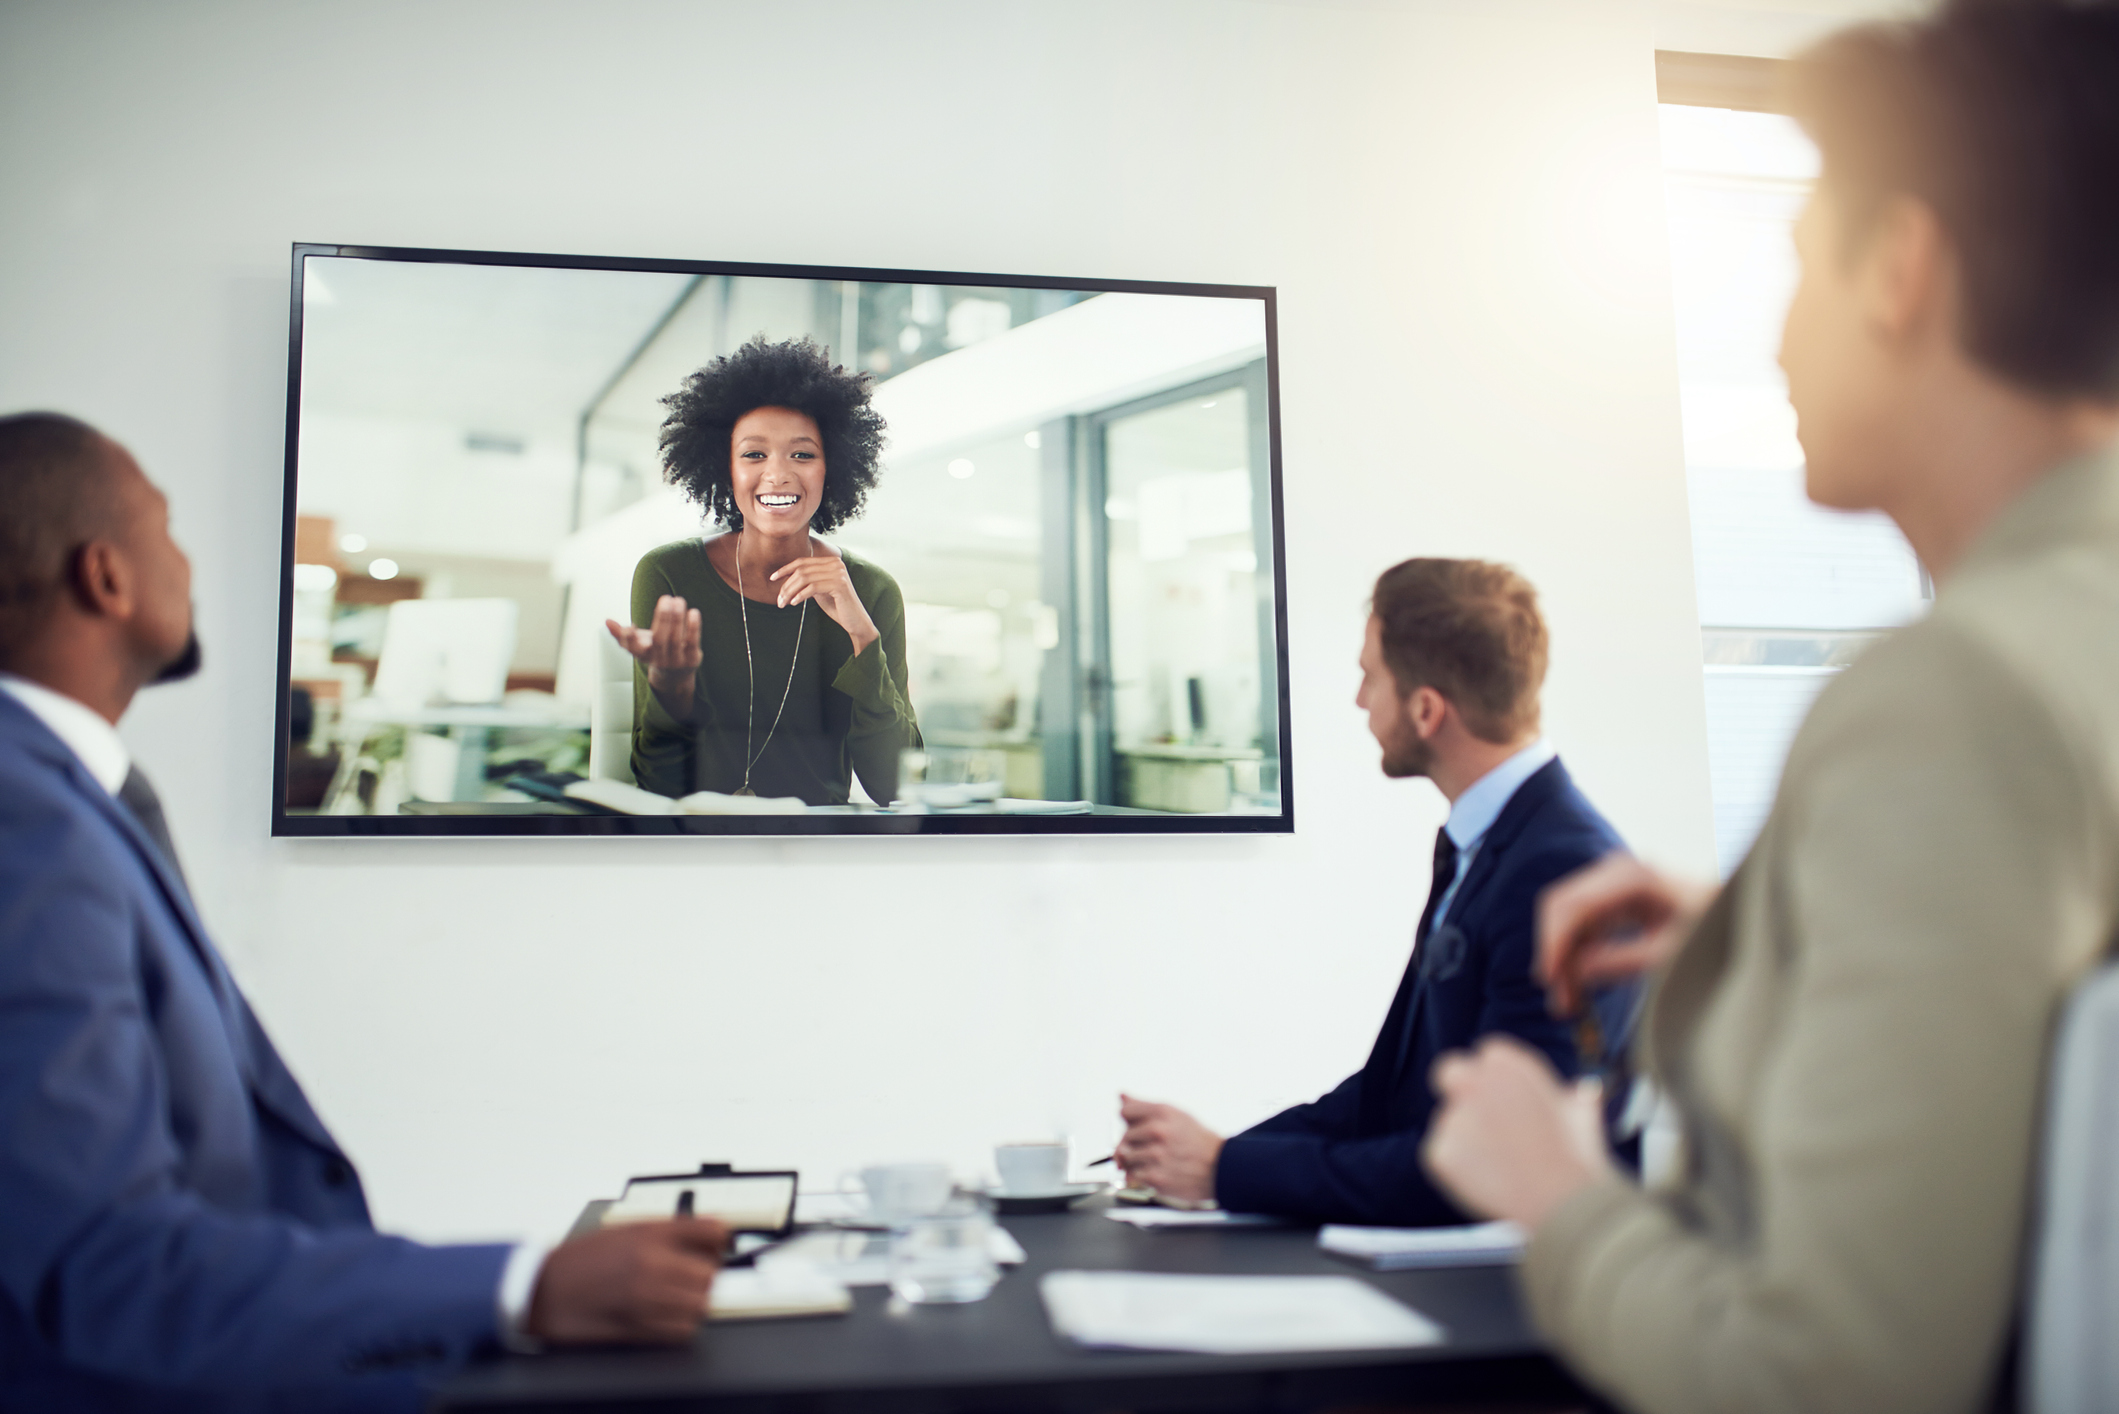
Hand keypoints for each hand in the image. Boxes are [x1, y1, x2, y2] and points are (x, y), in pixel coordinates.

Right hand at [526, 1217, 728, 1344]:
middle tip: (694, 1275)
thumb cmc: (580, 1259)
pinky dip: (682, 1325)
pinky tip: (669, 1316)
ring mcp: (646, 1297)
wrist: (544, 1288)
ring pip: (701, 1304)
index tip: (717, 1246)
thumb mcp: (626, 1229)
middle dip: (707, 1275)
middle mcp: (652, 1263)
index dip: (720, 1240)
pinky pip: (681, 1330)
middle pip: (711, 1273)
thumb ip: (667, 1229)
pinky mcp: (637, 1326)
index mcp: (650, 1234)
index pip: (712, 1232)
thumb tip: (706, 1232)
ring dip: (696, 1302)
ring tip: (680, 1297)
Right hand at [605, 595, 702, 712]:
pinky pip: (692, 642)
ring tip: (678, 599)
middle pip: (659, 640)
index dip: (629, 638)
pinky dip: (693, 627)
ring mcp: (676, 661)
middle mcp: (659, 659)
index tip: (630, 627)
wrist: (675, 675)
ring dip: (677, 619)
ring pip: (676, 639)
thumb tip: (606, 621)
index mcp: (642, 654)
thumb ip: (622, 634)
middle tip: (665, 598)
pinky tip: (693, 612)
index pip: (632, 648)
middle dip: (662, 618)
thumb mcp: (638, 644)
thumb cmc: (654, 652)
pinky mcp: (692, 659)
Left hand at [768, 556, 877, 655]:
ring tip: (783, 603)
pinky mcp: (839, 585)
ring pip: (804, 578)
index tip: (772, 578)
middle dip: (786, 585)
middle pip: (802, 570)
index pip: (803, 561)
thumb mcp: (819, 590)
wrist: (855, 621)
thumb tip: (785, 578)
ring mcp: (838, 573)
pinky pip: (812, 588)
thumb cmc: (837, 606)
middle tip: (779, 599)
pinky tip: (794, 603)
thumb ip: (807, 581)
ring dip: (790, 591)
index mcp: (831, 561)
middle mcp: (836, 563)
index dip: (785, 569)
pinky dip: (800, 595)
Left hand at [1115, 1094, 1223, 1202]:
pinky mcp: (1156, 1178)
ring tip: (1153, 1163)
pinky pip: (1132, 1176)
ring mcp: (1156, 1155)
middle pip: (1123, 1137)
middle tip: (1149, 1150)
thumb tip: (1122, 1095)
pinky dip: (1139, 1177)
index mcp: (1162, 1112)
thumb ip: (1144, 1107)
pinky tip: (1155, 1173)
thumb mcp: (1175, 1115)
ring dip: (1135, 1163)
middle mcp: (1157, 1131)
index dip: (1129, 1122)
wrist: (1221, 1168)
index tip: (1137, 1129)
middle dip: (1132, 1145)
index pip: (1125, 1112)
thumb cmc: (1198, 1142)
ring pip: (1125, 1158)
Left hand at [1423, 1037, 1610, 1229]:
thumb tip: (1584, 1091)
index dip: (1495, 1079)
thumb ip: (1573, 1096)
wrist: (1563, 1203)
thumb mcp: (1582, 1113)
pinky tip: (1489, 1182)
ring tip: (1505, 1168)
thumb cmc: (1576, 1159)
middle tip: (1477, 1118)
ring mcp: (1453, 1117)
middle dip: (1459, 1089)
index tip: (1505, 1099)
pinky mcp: (1439, 1152)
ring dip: (1466, 1139)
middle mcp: (1473, 1082)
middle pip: (1450, 1071)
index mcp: (1507, 1063)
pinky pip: (1441, 1156)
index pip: (1487, 1055)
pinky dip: (1457, 1169)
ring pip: (1449, 1122)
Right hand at [1537, 853, 1714, 1018]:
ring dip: (1565, 958)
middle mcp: (1618, 871)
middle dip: (1556, 954)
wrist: (1748, 921)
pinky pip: (1585, 923)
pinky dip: (1579, 953)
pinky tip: (1582, 983)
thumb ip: (1622, 960)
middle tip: (1560, 1002)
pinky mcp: (1619, 897)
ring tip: (1570, 1002)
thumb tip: (1576, 971)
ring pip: (1569, 918)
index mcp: (1631, 876)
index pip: (1570, 905)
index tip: (1549, 983)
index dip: (1553, 945)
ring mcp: (1616, 881)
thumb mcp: (1674, 953)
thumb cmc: (1719, 934)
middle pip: (1562, 909)